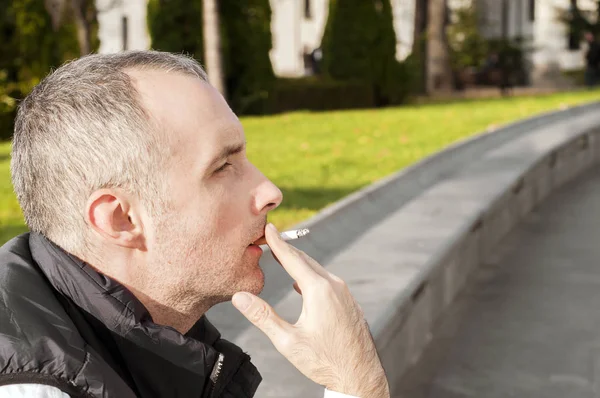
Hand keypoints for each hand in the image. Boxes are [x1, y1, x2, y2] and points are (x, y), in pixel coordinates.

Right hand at [232, 224, 389, 397]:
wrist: (360, 375)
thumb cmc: (324, 361)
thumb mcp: (287, 341)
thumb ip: (262, 316)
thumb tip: (240, 296)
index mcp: (319, 290)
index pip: (292, 259)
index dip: (277, 243)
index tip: (268, 227)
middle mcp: (334, 286)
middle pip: (305, 261)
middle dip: (286, 249)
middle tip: (271, 237)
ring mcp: (344, 294)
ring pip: (318, 271)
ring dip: (299, 262)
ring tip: (283, 257)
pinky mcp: (349, 302)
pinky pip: (328, 281)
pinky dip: (312, 275)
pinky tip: (302, 283)